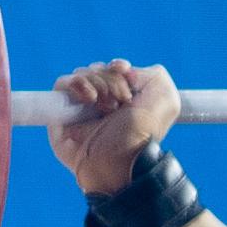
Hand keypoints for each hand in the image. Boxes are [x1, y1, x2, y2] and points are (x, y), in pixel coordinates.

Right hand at [49, 60, 181, 194]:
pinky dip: (75, 84)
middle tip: (121, 99)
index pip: (113, 72)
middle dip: (110, 78)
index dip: (118, 67)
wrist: (123, 158)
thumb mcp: (166, 99)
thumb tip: (126, 70)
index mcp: (125, 103)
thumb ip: (154, 74)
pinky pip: (61, 85)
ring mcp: (81, 111)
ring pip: (80, 75)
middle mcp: (102, 106)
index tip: (126, 72)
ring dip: (96, 82)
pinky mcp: (60, 117)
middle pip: (96, 71)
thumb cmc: (144, 134)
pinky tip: (90, 98)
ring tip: (108, 104)